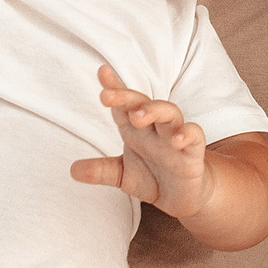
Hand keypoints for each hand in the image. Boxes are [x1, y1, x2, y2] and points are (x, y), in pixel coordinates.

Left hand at [73, 66, 213, 219]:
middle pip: (142, 103)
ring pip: (169, 113)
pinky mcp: (193, 151)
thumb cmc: (152, 177)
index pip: (123, 104)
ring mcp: (174, 137)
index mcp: (135, 130)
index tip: (102, 72)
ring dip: (154, 111)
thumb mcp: (122, 175)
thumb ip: (101, 171)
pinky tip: (177, 140)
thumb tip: (73, 170)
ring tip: (137, 117)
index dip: (114, 87)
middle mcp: (154, 128)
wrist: (182, 196)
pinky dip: (187, 134)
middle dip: (126, 96)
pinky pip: (194, 136)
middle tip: (107, 96)